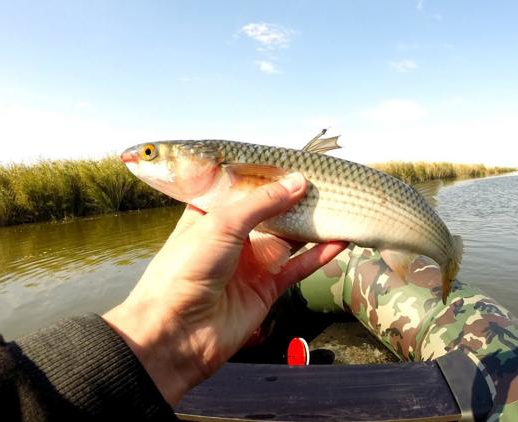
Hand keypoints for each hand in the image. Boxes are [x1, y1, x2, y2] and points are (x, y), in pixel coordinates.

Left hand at [102, 173, 347, 405]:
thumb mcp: (221, 224)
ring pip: (289, 239)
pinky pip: (298, 267)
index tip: (294, 161)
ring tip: (339, 205)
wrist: (176, 333)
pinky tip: (341, 240)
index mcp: (211, 215)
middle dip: (295, 199)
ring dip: (312, 225)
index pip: (243, 189)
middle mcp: (232, 238)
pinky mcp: (267, 289)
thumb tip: (298, 181)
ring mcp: (251, 264)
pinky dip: (319, 255)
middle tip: (325, 182)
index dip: (267, 176)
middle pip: (271, 213)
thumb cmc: (185, 270)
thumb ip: (262, 203)